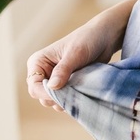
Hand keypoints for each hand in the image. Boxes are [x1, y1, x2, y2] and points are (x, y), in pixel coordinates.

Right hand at [25, 0, 139, 111]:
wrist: (106, 37)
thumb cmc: (88, 39)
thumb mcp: (75, 53)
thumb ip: (63, 70)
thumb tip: (52, 87)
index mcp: (38, 62)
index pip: (34, 87)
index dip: (45, 94)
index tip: (62, 95)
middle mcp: (44, 73)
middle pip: (43, 98)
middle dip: (59, 98)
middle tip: (76, 92)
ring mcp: (57, 81)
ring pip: (55, 102)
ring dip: (68, 99)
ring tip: (82, 88)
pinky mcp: (69, 86)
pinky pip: (67, 100)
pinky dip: (75, 99)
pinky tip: (85, 92)